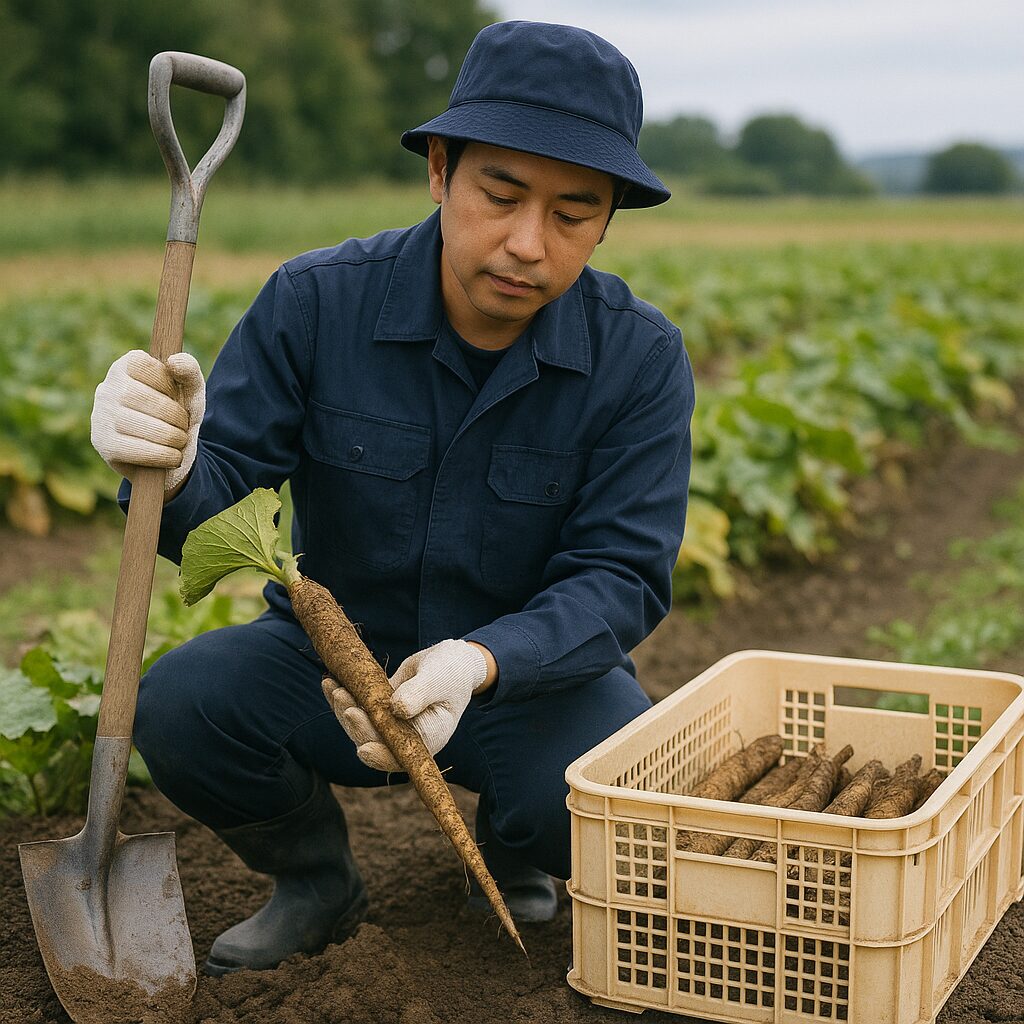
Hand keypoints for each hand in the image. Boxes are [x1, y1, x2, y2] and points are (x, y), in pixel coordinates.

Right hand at [90, 349, 204, 490]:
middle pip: (139, 396)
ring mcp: (100, 416)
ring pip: (135, 422)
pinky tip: (173, 457)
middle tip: (184, 426)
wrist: (171, 455)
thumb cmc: (178, 416)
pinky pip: (132, 448)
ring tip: (180, 441)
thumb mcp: (190, 392)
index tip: (177, 397)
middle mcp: (106, 389)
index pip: (142, 365)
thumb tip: (174, 361)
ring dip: (169, 436)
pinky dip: (161, 455)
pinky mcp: (102, 443)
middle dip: (173, 414)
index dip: (167, 384)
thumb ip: (189, 371)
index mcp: (125, 368)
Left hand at [323, 639, 488, 771]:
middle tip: (343, 698)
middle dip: (355, 724)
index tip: (363, 748)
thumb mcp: (438, 679)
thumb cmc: (452, 671)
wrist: (453, 660)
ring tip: (333, 686)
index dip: (379, 757)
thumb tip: (395, 709)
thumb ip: (418, 694)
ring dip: (344, 709)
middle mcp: (407, 737)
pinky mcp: (382, 709)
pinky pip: (359, 708)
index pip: (399, 757)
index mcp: (427, 738)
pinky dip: (343, 698)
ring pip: (361, 725)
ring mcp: (392, 724)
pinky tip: (330, 683)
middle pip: (373, 741)